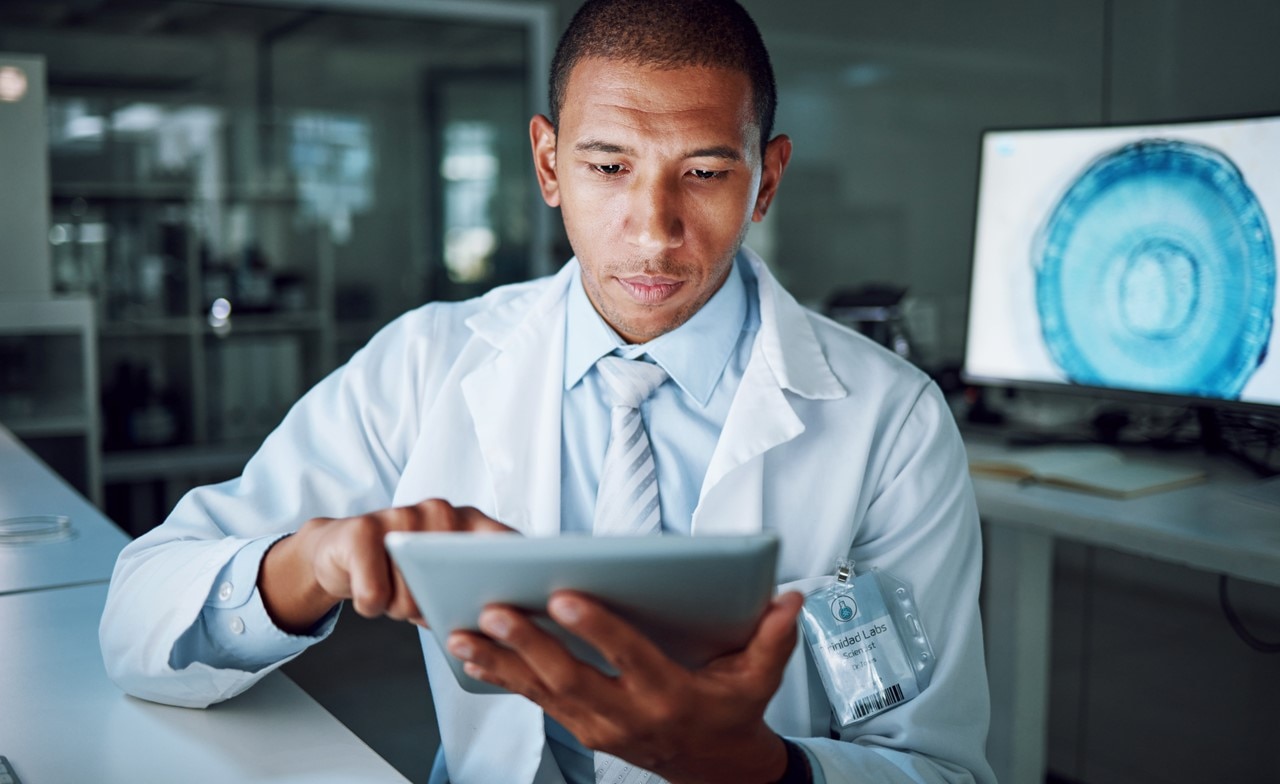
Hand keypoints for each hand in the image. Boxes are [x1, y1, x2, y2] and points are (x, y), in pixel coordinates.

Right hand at [259, 499, 511, 632]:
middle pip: (455, 584)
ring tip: (393, 593)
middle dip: (436, 609)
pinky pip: (374, 594)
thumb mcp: (443, 579)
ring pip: (413, 595)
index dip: (514, 577)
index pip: (506, 546)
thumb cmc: (401, 571)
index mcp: (470, 522)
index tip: (516, 606)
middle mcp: (440, 511)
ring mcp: (401, 515)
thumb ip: (474, 587)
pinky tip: (369, 593)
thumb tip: (504, 619)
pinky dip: (371, 606)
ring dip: (400, 608)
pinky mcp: (361, 530)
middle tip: (421, 604)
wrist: (337, 552)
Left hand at [446, 589, 804, 783]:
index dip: (597, 628)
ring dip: (500, 661)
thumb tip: (790, 598)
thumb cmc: (732, 713)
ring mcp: (598, 726)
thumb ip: (773, 636)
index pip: (628, 658)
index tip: (565, 596)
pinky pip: (536, 701)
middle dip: (528, 644)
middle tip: (495, 609)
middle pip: (570, 678)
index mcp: (670, 696)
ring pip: (542, 692)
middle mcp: (627, 715)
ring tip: (462, 632)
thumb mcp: (762, 679)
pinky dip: (501, 676)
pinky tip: (471, 654)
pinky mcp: (580, 727)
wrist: (714, 771)